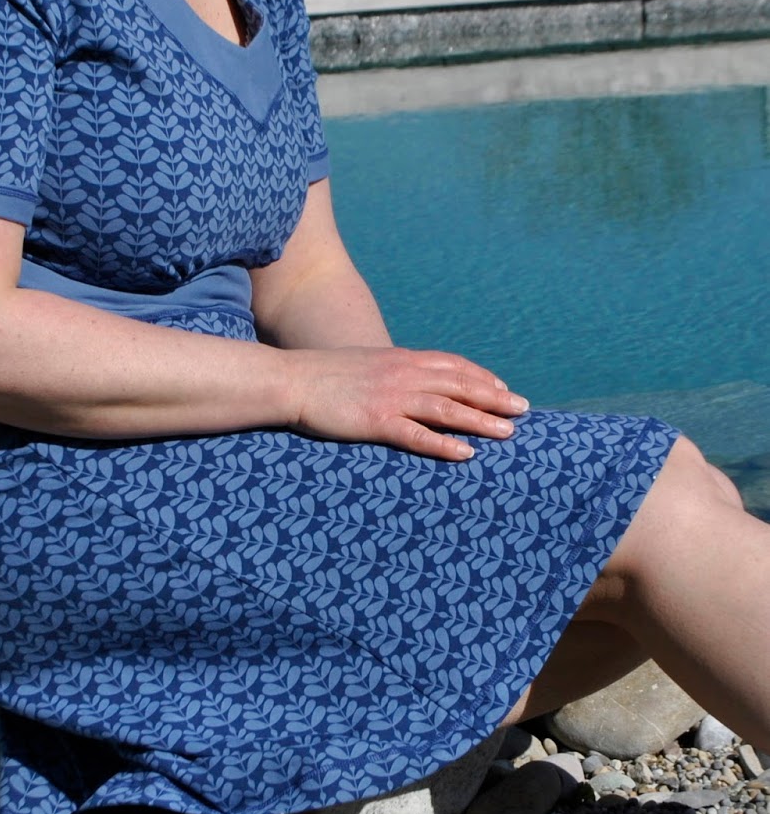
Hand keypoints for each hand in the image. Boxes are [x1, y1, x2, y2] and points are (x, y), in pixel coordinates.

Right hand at [290, 346, 528, 461]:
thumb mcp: (367, 365)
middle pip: (459, 384)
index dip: (481, 377)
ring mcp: (391, 398)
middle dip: (494, 397)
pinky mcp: (376, 422)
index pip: (452, 365)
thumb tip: (411, 383)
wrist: (292, 379)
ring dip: (481, 420)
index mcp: (401, 359)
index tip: (503, 389)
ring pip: (447, 408)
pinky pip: (417, 435)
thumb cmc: (325, 376)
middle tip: (523, 410)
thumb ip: (392, 372)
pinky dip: (444, 444)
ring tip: (508, 433)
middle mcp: (403, 375)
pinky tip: (466, 454)